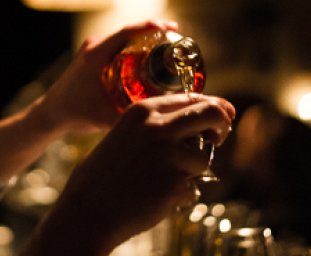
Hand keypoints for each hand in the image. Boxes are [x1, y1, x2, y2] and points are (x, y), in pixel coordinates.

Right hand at [25, 93, 234, 255]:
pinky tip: (156, 199)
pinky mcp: (175, 184)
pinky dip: (181, 197)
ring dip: (191, 172)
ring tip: (161, 182)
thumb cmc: (103, 176)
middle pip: (211, 114)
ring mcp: (168, 155)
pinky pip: (193, 189)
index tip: (224, 116)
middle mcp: (158, 127)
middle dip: (222, 126)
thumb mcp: (125, 134)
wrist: (86, 211)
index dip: (213, 106)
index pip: (191, 98)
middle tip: (219, 138)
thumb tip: (198, 122)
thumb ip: (157, 124)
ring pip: (204, 158)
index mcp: (143, 110)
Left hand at [37, 20, 178, 135]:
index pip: (127, 32)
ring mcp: (92, 48)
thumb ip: (131, 119)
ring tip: (168, 46)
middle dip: (154, 32)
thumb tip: (162, 119)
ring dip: (144, 39)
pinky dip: (134, 47)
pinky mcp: (93, 55)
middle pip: (129, 32)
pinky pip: (118, 45)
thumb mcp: (104, 118)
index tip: (170, 26)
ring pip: (124, 38)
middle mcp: (94, 45)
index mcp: (96, 53)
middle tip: (176, 38)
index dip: (150, 26)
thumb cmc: (73, 112)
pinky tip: (149, 57)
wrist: (51, 112)